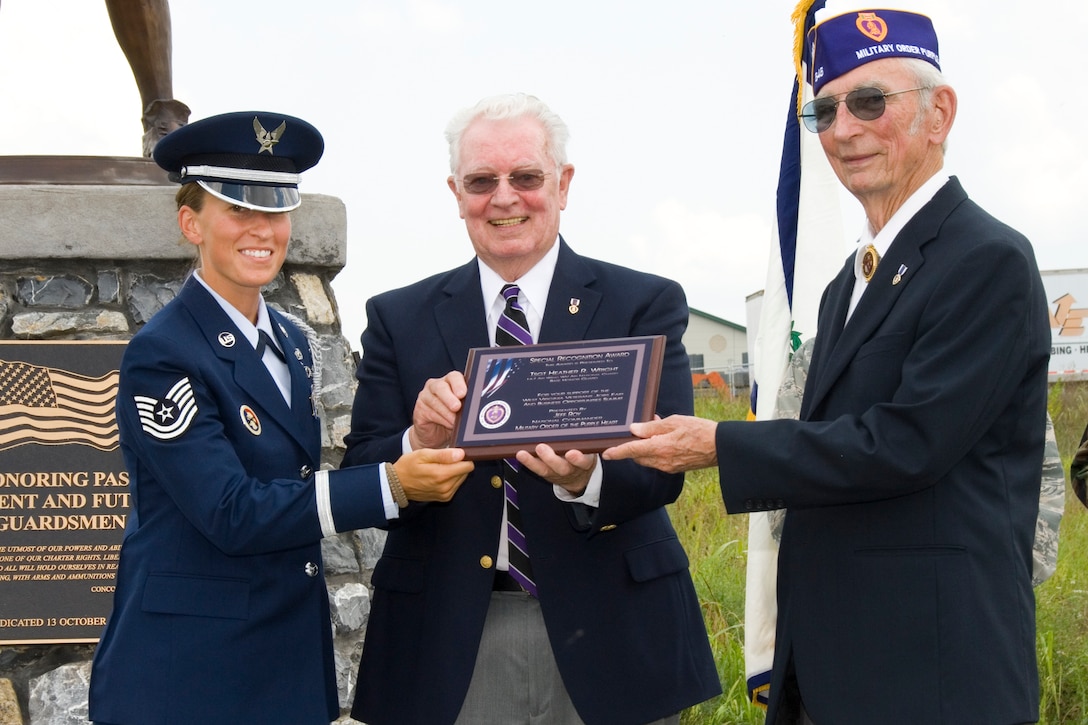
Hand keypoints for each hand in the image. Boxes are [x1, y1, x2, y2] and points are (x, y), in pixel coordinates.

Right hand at [394, 447, 473, 501]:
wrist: (396, 484)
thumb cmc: (408, 466)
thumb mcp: (423, 454)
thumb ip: (443, 454)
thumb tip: (461, 454)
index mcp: (442, 475)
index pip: (468, 466)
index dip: (463, 457)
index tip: (454, 453)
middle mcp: (446, 487)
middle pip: (466, 472)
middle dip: (458, 464)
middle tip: (443, 460)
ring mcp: (445, 494)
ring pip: (462, 478)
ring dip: (454, 472)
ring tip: (439, 467)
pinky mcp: (444, 498)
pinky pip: (456, 485)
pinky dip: (451, 479)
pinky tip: (439, 475)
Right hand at [409, 371, 466, 449]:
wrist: (436, 434)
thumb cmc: (453, 418)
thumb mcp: (463, 411)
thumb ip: (467, 405)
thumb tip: (474, 408)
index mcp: (450, 382)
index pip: (454, 377)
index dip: (458, 384)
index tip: (463, 394)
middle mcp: (436, 386)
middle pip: (441, 386)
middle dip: (449, 398)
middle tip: (457, 407)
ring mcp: (426, 396)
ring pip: (435, 401)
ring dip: (447, 413)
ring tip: (455, 422)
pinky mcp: (419, 409)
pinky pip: (429, 413)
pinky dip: (441, 420)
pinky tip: (447, 424)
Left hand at [515, 444, 596, 495]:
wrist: (579, 475)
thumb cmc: (584, 454)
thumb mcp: (590, 447)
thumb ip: (585, 436)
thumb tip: (581, 413)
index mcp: (586, 461)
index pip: (584, 461)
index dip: (578, 459)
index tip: (571, 453)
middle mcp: (571, 469)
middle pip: (562, 468)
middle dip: (551, 459)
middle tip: (541, 447)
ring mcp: (557, 472)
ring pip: (546, 470)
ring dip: (533, 461)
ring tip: (523, 453)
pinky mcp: (547, 473)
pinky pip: (537, 469)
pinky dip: (528, 462)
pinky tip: (520, 454)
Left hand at [602, 415, 717, 472]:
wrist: (720, 446)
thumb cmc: (699, 430)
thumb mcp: (674, 422)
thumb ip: (652, 428)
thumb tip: (634, 430)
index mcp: (660, 448)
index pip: (632, 451)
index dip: (617, 452)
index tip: (606, 454)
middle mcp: (662, 461)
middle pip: (638, 456)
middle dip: (635, 445)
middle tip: (642, 428)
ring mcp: (668, 467)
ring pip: (648, 459)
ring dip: (647, 447)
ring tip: (658, 429)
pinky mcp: (675, 468)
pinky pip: (658, 461)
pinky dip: (656, 451)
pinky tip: (665, 438)